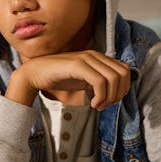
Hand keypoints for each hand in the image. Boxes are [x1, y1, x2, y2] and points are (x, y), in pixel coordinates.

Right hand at [7, 50, 131, 110]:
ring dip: (109, 97)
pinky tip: (92, 104)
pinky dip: (100, 96)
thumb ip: (99, 82)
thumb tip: (117, 94)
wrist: (35, 73)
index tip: (109, 101)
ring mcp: (86, 58)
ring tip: (98, 105)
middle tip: (104, 105)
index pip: (125, 70)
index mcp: (98, 58)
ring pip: (113, 78)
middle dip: (118, 94)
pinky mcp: (78, 65)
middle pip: (123, 74)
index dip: (123, 88)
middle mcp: (95, 55)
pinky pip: (100, 81)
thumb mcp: (84, 80)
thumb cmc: (59, 78)